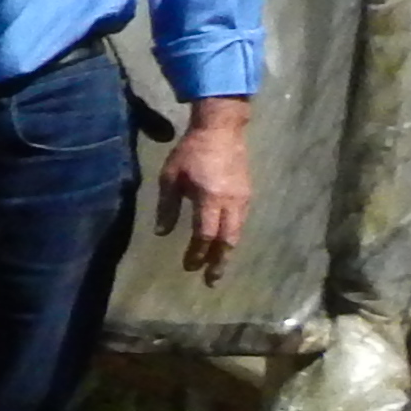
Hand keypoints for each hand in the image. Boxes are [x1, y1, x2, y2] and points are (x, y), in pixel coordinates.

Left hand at [159, 98, 251, 282]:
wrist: (221, 129)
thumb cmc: (191, 152)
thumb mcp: (170, 176)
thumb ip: (167, 206)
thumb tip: (162, 233)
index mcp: (209, 198)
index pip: (204, 235)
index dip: (197, 253)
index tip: (188, 267)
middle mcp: (230, 202)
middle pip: (227, 240)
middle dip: (218, 262)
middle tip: (210, 281)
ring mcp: (243, 198)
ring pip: (237, 233)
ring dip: (227, 252)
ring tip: (217, 267)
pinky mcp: (248, 194)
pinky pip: (241, 222)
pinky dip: (232, 237)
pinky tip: (223, 244)